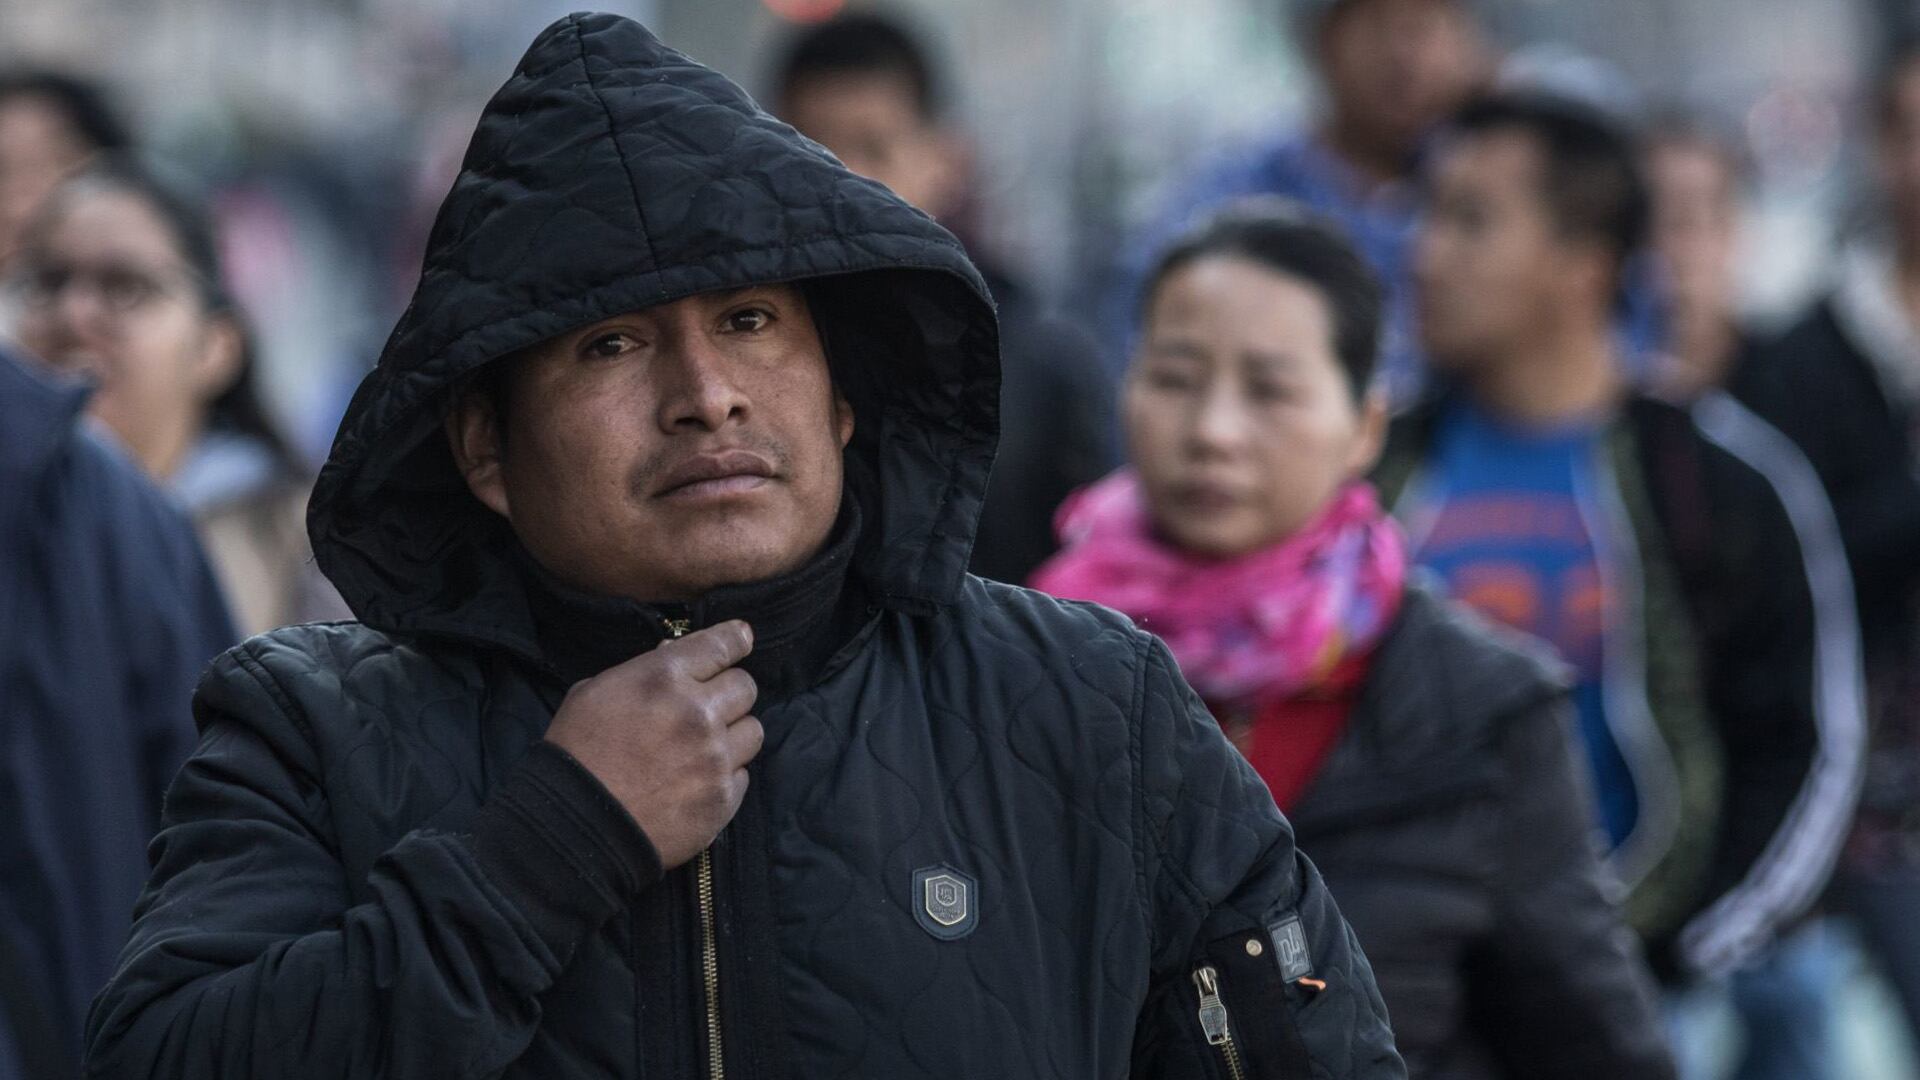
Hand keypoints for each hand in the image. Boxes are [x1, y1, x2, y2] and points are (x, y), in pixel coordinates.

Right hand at [544, 620, 760, 868]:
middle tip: (709, 705)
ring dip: (733, 734)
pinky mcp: (723, 797)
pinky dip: (726, 775)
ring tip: (705, 747)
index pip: (722, 644)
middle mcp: (699, 711)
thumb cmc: (576, 753)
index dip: (735, 640)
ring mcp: (715, 756)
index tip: (741, 639)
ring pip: (753, 730)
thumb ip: (642, 670)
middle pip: (746, 686)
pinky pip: (742, 774)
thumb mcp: (594, 693)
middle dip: (729, 691)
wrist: (576, 826)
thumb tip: (673, 655)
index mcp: (664, 677)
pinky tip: (698, 780)